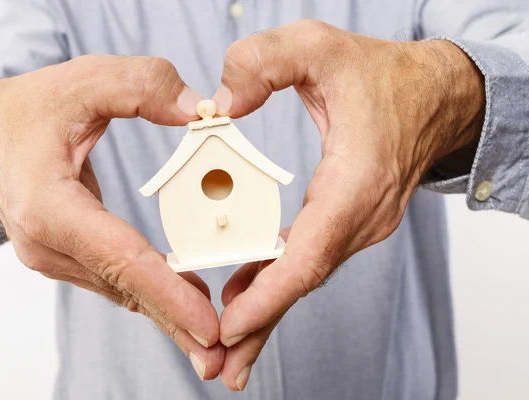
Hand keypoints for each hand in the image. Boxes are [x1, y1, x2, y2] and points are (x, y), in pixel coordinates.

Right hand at [0, 55, 224, 379]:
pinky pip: (115, 280)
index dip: (166, 293)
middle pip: (126, 289)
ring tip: (211, 339)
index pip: (120, 258)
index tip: (207, 325)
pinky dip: (150, 295)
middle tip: (219, 360)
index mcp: (50, 207)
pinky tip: (182, 305)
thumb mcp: (84, 80)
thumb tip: (200, 111)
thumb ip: (142, 86)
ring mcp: (54, 256)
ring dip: (166, 314)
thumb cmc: (29, 110)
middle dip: (175, 323)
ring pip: (122, 290)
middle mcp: (49, 244)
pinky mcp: (64, 256)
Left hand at [212, 20, 484, 389]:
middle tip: (220, 367)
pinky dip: (277, 286)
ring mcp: (359, 225)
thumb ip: (264, 62)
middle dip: (261, 325)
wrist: (434, 95)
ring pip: (305, 279)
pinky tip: (247, 302)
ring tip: (226, 350)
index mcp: (356, 181)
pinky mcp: (349, 224)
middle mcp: (361, 216)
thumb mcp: (318, 45)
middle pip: (303, 282)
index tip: (231, 326)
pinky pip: (308, 262)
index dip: (269, 294)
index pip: (309, 253)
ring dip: (266, 314)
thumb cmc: (380, 74)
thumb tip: (220, 104)